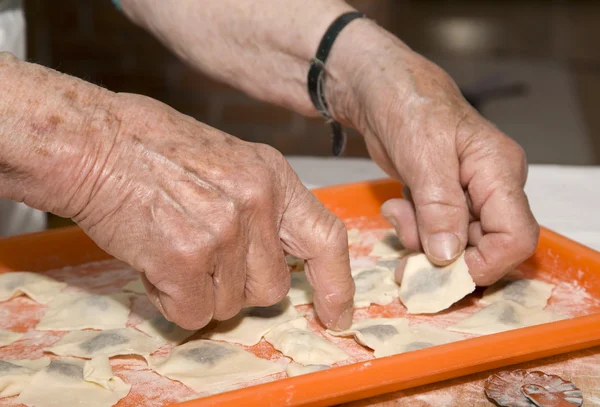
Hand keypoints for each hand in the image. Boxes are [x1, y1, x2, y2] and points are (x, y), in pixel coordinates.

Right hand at [70, 94, 353, 329]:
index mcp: (272, 177)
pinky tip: (154, 263)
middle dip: (238, 286)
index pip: (326, 238)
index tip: (338, 314)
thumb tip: (270, 253)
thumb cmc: (149, 146)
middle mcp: (256, 204)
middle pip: (270, 288)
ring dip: (200, 291)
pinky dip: (172, 300)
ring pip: (229, 305)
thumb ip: (258, 206)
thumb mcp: (227, 160)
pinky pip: (193, 313)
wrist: (92, 141)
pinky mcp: (185, 259)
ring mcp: (223, 232)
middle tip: (202, 257)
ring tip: (170, 246)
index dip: (336, 283)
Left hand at [326, 21, 538, 284]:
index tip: (441, 268)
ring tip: (397, 212)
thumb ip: (439, 205)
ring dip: (423, 241)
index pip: (516, 236)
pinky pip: (437, 232)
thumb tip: (449, 255)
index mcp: (499, 171)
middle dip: (444, 255)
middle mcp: (492, 187)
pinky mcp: (445, 198)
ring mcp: (468, 194)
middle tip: (405, 238)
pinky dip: (415, 231)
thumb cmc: (406, 105)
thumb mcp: (422, 153)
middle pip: (486, 247)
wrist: (380, 89)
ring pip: (457, 244)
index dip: (485, 263)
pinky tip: (396, 208)